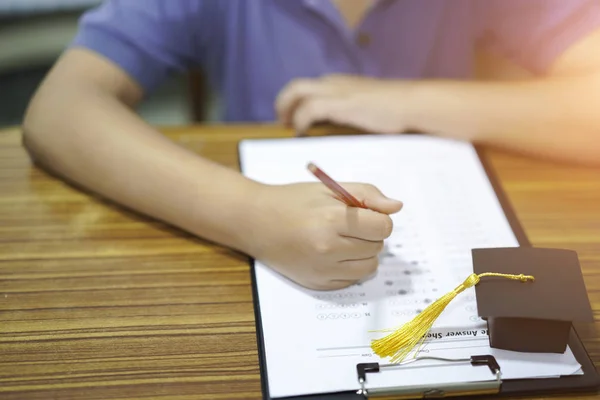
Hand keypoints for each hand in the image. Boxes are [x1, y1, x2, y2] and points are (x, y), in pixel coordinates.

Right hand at [247, 182, 402, 289]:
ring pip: (369, 267)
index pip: (383, 227)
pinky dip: (349, 268)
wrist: (256, 222)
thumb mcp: (330, 188)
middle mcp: (328, 248)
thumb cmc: (294, 201)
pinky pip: (352, 280)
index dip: (377, 218)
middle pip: (377, 247)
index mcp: (332, 219)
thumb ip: (367, 194)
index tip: (364, 214)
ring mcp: (323, 270)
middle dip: (369, 234)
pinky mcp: (318, 284)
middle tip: (347, 226)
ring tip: (343, 240)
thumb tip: (396, 208)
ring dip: (363, 253)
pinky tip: (332, 254)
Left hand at [275, 74, 412, 134]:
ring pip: (296, 91)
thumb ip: (350, 111)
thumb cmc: (394, 109)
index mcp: (338, 83)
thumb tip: (338, 126)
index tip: (290, 119)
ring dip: (286, 110)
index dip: (294, 102)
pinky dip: (301, 120)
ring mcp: (335, 90)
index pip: (307, 87)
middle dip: (283, 104)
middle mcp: (332, 82)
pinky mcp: (340, 103)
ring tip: (288, 128)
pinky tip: (301, 132)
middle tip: (283, 123)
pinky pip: (309, 108)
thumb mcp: (365, 106)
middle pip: (295, 86)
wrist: (410, 104)